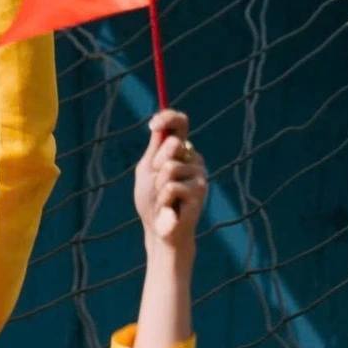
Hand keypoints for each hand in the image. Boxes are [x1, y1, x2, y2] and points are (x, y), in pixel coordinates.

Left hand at [135, 109, 205, 246]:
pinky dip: (163, 200)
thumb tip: (158, 125)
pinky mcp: (200, 191)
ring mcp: (199, 174)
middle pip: (173, 142)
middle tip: (156, 183)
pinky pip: (171, 187)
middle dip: (156, 163)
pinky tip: (169, 209)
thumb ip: (154, 149)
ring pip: (170, 167)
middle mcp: (193, 159)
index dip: (168, 118)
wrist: (158, 230)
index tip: (152, 125)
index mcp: (180, 151)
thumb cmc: (151, 201)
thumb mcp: (147, 170)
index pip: (180, 124)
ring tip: (163, 199)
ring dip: (158, 186)